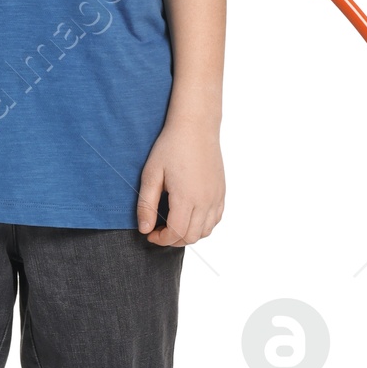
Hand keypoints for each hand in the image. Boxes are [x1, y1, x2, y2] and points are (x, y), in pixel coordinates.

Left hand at [136, 116, 224, 245]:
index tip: (150, 233)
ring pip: (206, 231)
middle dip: (173, 240)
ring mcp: (216, 197)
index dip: (161, 239)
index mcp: (186, 197)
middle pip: (191, 237)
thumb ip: (146, 204)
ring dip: (188, 234)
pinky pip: (216, 219)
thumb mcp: (151, 174)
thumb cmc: (170, 147)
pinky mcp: (221, 192)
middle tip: (159, 230)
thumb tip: (145, 230)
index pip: (176, 233)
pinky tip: (189, 216)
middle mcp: (205, 201)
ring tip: (173, 224)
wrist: (195, 127)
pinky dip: (203, 225)